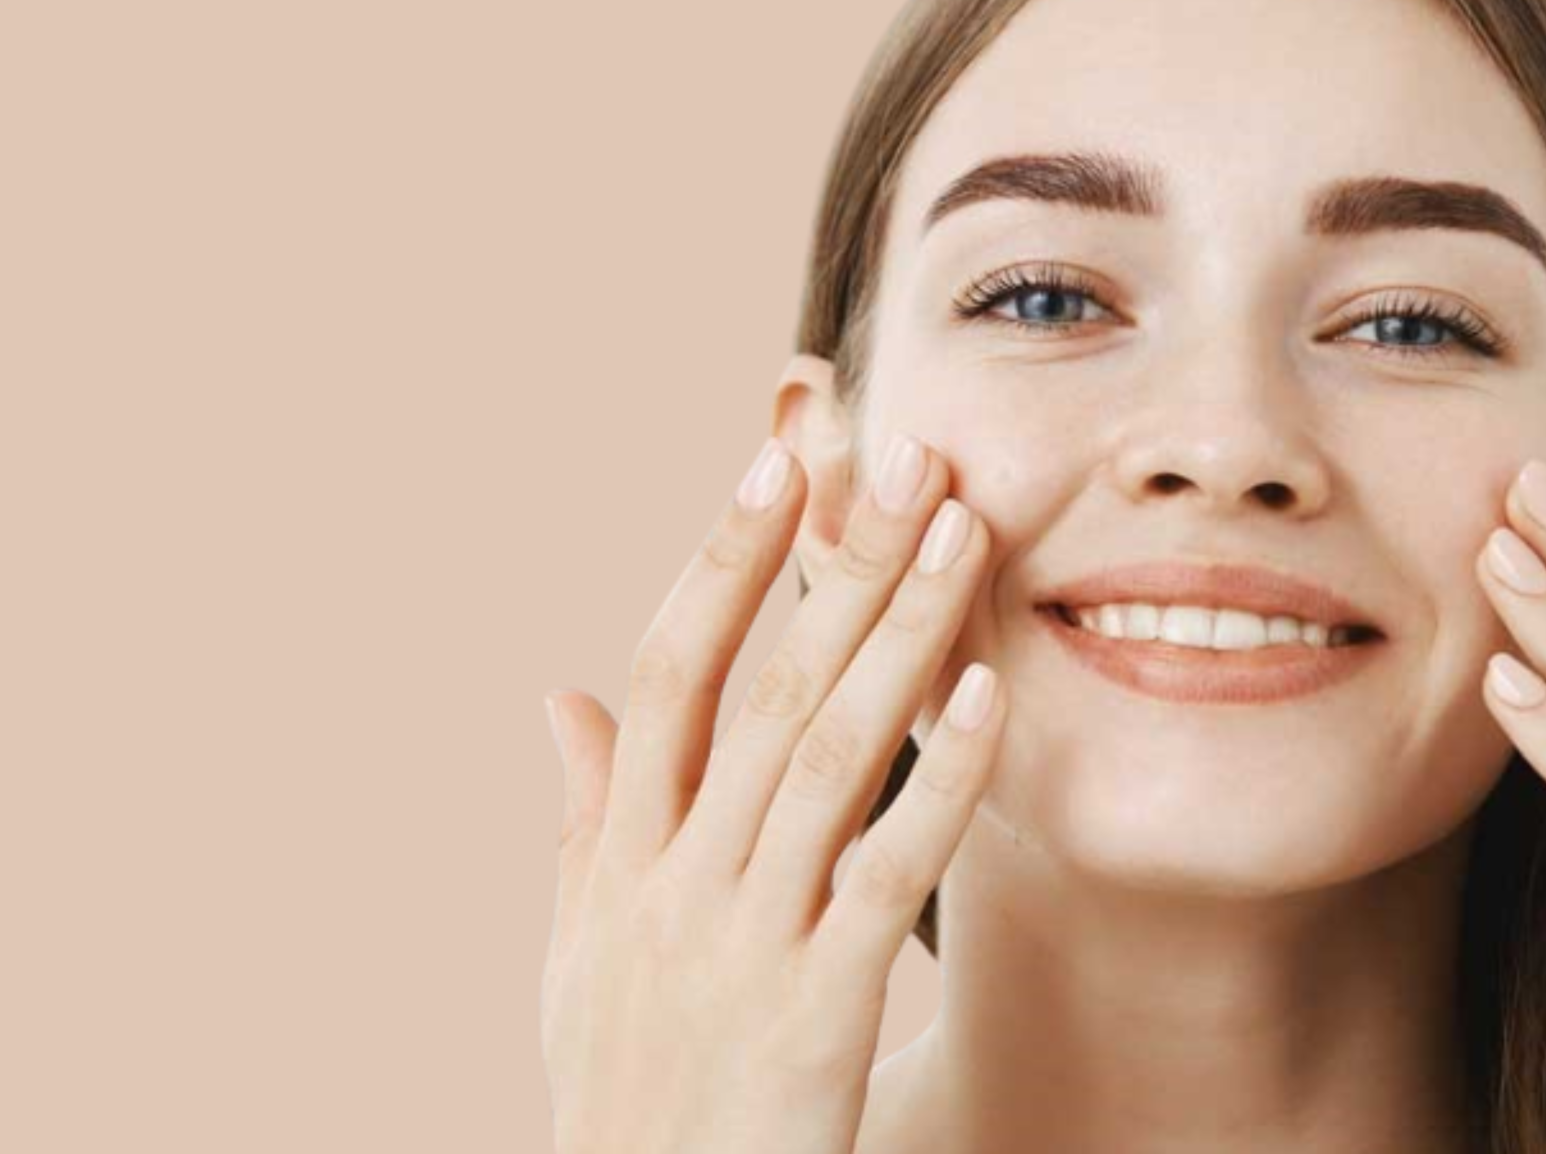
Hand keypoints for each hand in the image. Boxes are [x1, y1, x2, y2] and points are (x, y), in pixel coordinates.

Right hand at [540, 432, 1005, 1153]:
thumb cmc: (622, 1092)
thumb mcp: (576, 954)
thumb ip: (578, 820)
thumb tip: (558, 695)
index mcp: (618, 856)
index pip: (666, 673)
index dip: (721, 560)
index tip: (776, 461)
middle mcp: (672, 881)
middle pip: (758, 688)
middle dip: (834, 564)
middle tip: (904, 456)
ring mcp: (741, 942)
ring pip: (825, 755)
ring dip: (899, 635)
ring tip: (961, 534)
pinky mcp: (815, 1009)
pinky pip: (885, 874)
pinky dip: (938, 781)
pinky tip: (987, 700)